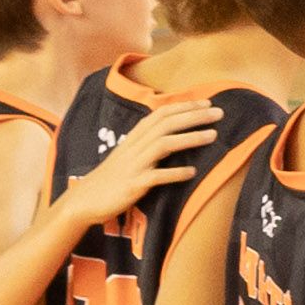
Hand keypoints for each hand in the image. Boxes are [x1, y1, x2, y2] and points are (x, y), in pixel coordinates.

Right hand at [76, 92, 238, 221]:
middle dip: (193, 116)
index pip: (160, 115)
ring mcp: (133, 166)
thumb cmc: (113, 177)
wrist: (85, 201)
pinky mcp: (132, 185)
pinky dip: (175, 173)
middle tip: (220, 112)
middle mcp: (133, 148)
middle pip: (165, 125)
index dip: (184, 106)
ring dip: (189, 139)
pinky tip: (192, 172)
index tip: (207, 103)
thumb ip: (149, 142)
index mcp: (133, 138)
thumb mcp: (129, 155)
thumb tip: (177, 132)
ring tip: (214, 136)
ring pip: (162, 145)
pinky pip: (156, 177)